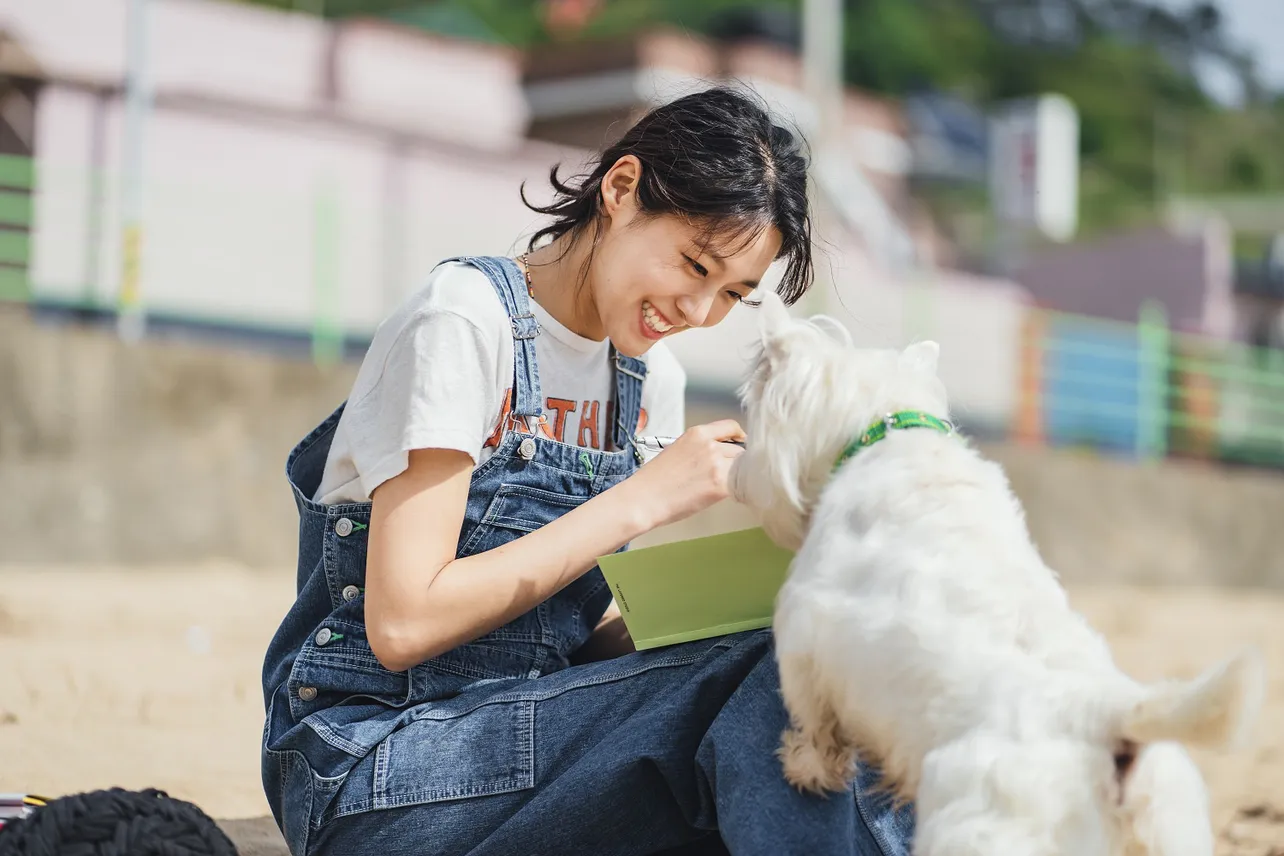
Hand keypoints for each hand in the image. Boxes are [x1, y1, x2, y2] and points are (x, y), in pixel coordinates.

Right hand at [625, 420, 745, 529]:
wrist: (644, 499)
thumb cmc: (654, 480)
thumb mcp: (678, 449)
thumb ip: (701, 447)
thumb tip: (720, 454)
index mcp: (697, 433)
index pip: (731, 427)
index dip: (739, 437)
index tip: (741, 444)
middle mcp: (710, 445)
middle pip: (739, 450)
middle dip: (734, 462)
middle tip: (723, 474)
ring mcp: (716, 464)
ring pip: (741, 468)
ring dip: (736, 476)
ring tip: (718, 487)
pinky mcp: (720, 485)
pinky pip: (740, 484)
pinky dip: (737, 490)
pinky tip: (723, 495)